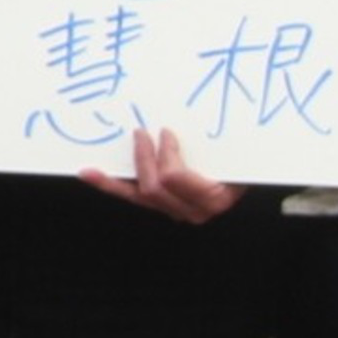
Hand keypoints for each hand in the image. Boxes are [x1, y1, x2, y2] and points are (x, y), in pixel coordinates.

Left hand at [76, 123, 240, 224]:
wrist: (246, 173)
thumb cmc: (242, 161)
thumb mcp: (234, 152)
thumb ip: (217, 143)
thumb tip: (178, 126)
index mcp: (213, 198)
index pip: (175, 178)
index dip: (166, 154)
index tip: (165, 132)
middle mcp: (194, 210)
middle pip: (154, 188)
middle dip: (143, 159)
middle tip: (139, 134)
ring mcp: (176, 210)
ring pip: (138, 197)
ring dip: (114, 180)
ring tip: (91, 168)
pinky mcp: (162, 206)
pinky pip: (134, 197)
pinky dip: (111, 186)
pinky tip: (90, 175)